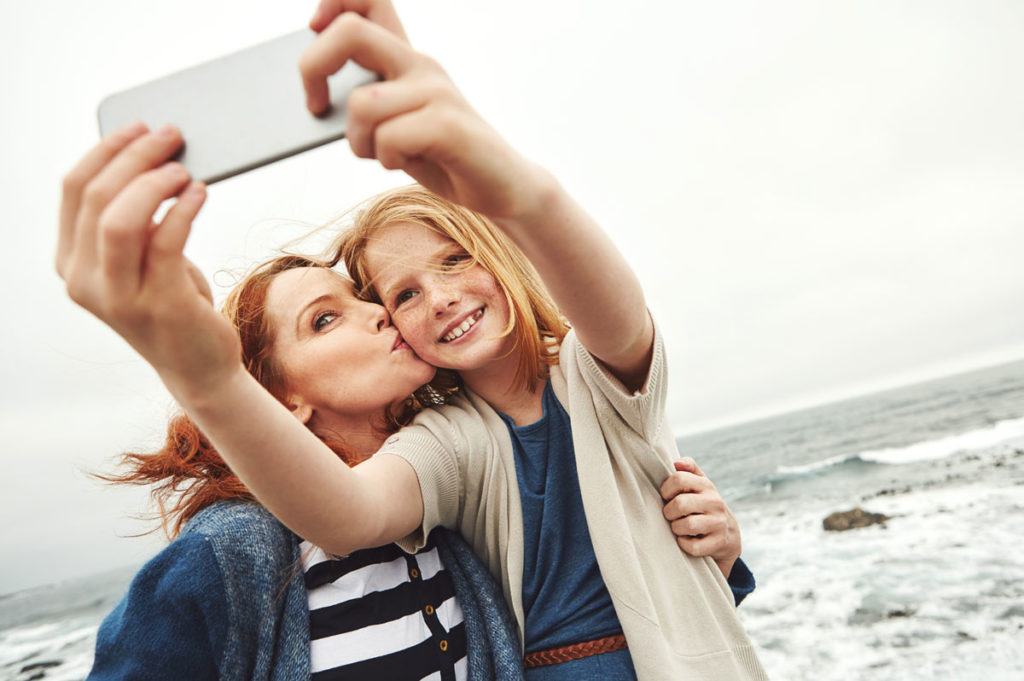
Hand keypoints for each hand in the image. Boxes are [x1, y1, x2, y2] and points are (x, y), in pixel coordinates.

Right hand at [57, 123, 241, 403]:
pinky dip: (183, 210)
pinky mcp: (160, 305)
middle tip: (171, 136)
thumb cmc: (172, 301)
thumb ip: (134, 219)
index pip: (74, 190)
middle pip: (98, 197)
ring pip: (120, 220)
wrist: (198, 364)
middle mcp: (85, 280)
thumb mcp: (143, 257)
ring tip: (183, 169)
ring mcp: (119, 296)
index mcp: (71, 261)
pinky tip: (200, 194)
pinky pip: (165, 243)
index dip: (107, 150)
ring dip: (155, 183)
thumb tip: (154, 159)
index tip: (140, 127)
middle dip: (136, 156)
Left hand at [299, 2, 546, 221]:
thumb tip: (314, 102)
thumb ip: (363, 104)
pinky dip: (386, 158)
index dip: (333, 2)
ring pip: (362, 105)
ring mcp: (437, 91)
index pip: (369, 0)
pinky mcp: (448, 125)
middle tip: (314, 106)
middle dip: (312, 67)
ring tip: (381, 154)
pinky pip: (389, 137)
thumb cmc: (441, 158)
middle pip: (350, 32)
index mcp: (406, 58)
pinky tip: (403, 163)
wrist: (502, 188)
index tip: (314, 29)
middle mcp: (420, 64)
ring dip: (358, 141)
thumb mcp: (394, 125)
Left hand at [660, 457, 741, 578]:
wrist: (729, 535)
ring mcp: (719, 523)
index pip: (679, 478)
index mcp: (706, 485)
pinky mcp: (719, 543)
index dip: (666, 489)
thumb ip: (689, 469)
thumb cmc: (705, 505)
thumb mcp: (700, 485)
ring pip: (686, 525)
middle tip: (671, 515)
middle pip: (680, 504)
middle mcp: (715, 502)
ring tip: (679, 527)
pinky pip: (693, 546)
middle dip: (669, 512)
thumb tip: (676, 462)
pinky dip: (684, 544)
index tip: (667, 497)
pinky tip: (687, 540)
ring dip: (676, 528)